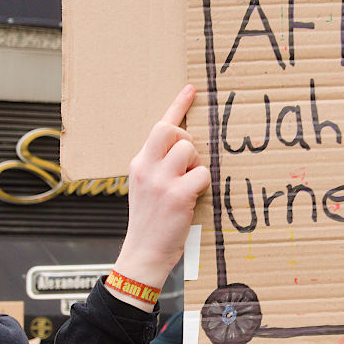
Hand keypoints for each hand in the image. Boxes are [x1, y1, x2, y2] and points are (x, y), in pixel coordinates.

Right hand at [109, 86, 209, 307]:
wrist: (143, 254)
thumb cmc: (152, 223)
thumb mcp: (148, 189)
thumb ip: (161, 168)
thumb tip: (188, 151)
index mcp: (139, 163)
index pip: (158, 126)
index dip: (178, 105)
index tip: (192, 89)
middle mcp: (146, 167)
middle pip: (172, 130)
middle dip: (187, 139)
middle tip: (190, 162)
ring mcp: (160, 180)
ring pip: (190, 151)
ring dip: (197, 166)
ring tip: (190, 186)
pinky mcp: (177, 195)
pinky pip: (202, 174)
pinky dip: (203, 185)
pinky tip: (193, 199)